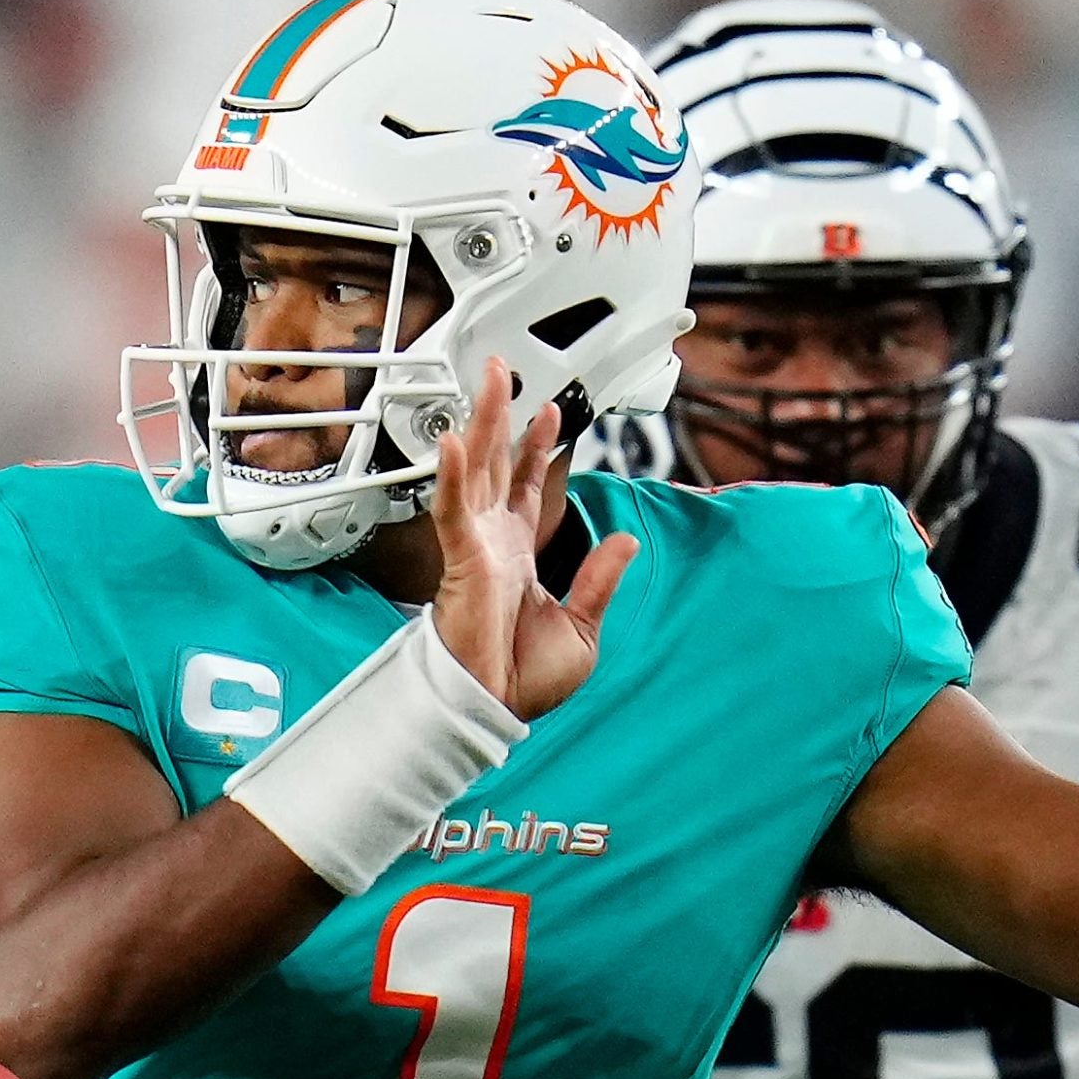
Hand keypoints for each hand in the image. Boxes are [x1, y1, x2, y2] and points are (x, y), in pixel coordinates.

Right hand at [429, 358, 639, 719]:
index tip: (548, 412)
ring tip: (489, 382)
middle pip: (496, 462)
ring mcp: (474, 547)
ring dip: (482, 424)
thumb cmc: (523, 678)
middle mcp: (493, 542)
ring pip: (476, 470)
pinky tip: (457, 442)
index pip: (524, 486)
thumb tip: (625, 541)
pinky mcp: (461, 562)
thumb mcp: (583, 626)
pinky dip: (453, 476)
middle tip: (504, 370)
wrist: (494, 707)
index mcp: (517, 554)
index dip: (535, 447)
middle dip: (500, 414)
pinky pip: (454, 511)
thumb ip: (600, 579)